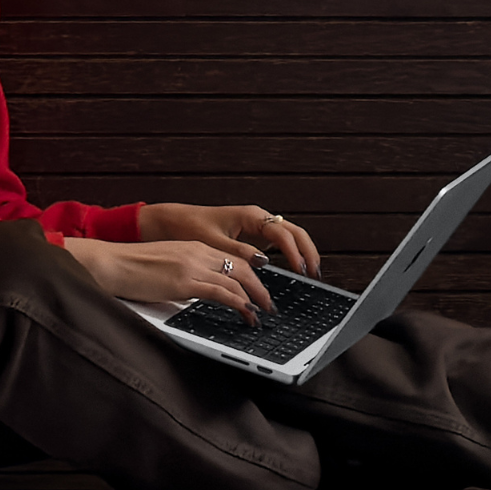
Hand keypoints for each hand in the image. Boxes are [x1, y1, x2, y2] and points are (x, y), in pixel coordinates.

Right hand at [63, 237, 273, 324]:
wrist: (111, 262)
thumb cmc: (131, 267)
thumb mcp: (166, 265)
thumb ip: (185, 273)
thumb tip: (198, 293)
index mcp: (194, 247)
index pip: (233, 258)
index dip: (251, 275)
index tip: (259, 289)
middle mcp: (198, 253)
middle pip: (242, 267)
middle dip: (260, 287)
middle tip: (268, 304)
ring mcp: (192, 266)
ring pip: (237, 280)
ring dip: (254, 298)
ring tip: (261, 313)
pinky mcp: (184, 282)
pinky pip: (221, 293)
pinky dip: (239, 304)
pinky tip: (246, 314)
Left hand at [136, 202, 320, 278]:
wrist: (175, 221)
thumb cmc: (191, 227)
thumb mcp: (214, 243)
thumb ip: (239, 252)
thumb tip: (264, 262)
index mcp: (250, 216)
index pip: (282, 233)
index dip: (294, 252)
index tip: (301, 270)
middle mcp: (258, 217)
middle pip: (294, 231)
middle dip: (308, 251)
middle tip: (316, 273)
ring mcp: (258, 224)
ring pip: (290, 235)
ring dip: (302, 251)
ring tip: (311, 272)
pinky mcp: (254, 233)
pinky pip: (280, 241)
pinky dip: (291, 252)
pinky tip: (295, 268)